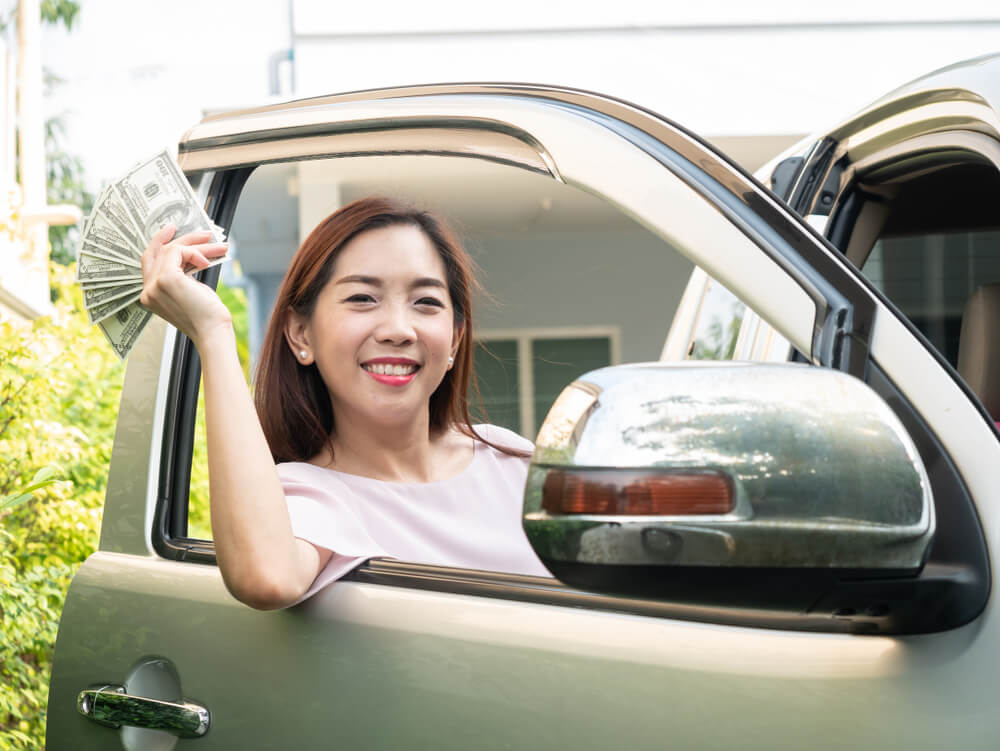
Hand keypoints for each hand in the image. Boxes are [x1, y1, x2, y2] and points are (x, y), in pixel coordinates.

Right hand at [140, 224, 231, 347]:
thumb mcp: (190, 291)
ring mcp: (154, 284)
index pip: (149, 261)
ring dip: (198, 246)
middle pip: (159, 252)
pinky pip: (179, 252)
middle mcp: (147, 290)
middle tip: (203, 233)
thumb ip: (182, 274)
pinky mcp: (166, 279)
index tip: (172, 230)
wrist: (212, 332)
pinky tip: (208, 262)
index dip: (159, 243)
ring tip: (219, 247)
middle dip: (182, 238)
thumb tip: (191, 255)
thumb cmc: (207, 317)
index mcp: (150, 295)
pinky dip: (196, 252)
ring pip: (172, 250)